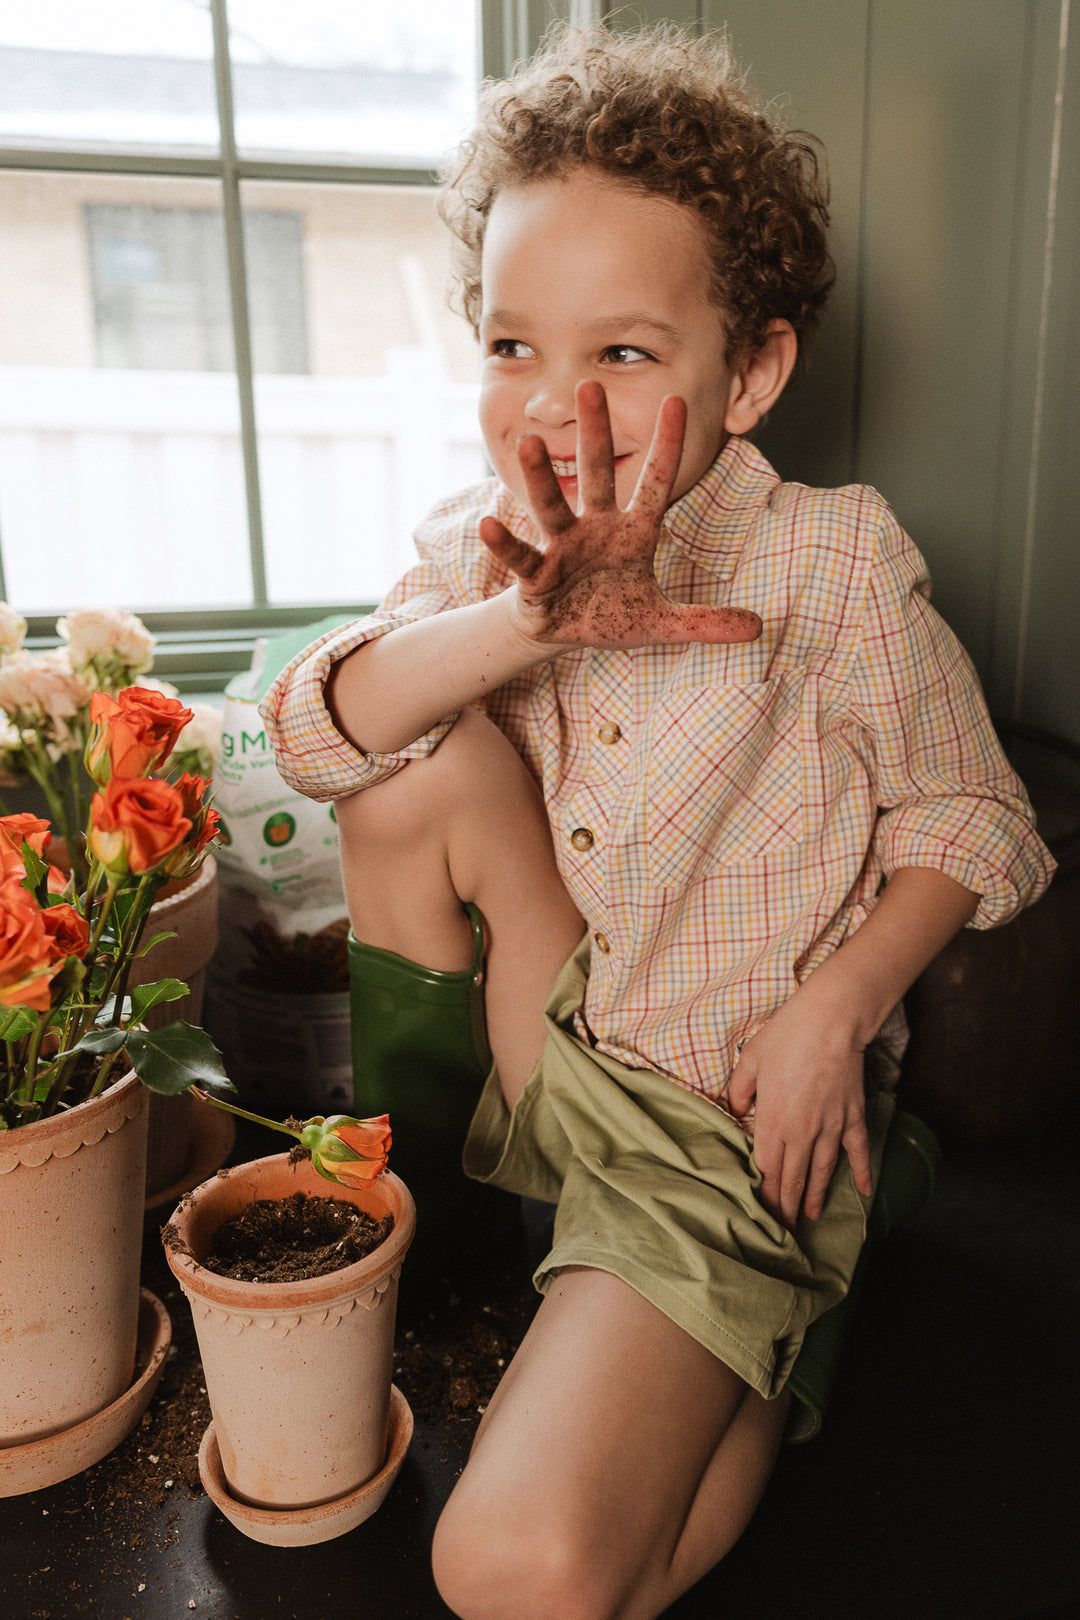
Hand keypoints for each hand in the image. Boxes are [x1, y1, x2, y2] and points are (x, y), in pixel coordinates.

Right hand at [479, 381, 761, 649]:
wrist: (566, 631)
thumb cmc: (613, 614)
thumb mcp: (664, 622)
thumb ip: (706, 622)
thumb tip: (758, 628)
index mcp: (633, 533)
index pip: (656, 484)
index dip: (666, 446)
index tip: (677, 400)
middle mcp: (596, 529)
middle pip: (597, 475)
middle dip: (595, 433)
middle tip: (591, 386)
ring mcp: (564, 548)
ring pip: (554, 506)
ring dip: (542, 477)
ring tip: (530, 444)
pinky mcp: (537, 576)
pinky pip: (522, 557)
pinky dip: (505, 544)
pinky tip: (488, 525)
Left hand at [727, 990, 873, 1229]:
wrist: (830, 1021)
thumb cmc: (786, 1037)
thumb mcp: (748, 1062)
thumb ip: (739, 1092)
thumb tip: (736, 1111)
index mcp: (773, 1123)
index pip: (767, 1171)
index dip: (764, 1196)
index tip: (761, 1215)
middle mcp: (803, 1133)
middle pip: (792, 1178)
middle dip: (786, 1206)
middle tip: (783, 1230)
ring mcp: (831, 1127)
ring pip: (822, 1171)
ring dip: (815, 1195)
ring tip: (810, 1216)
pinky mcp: (852, 1116)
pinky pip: (857, 1150)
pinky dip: (862, 1171)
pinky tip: (864, 1191)